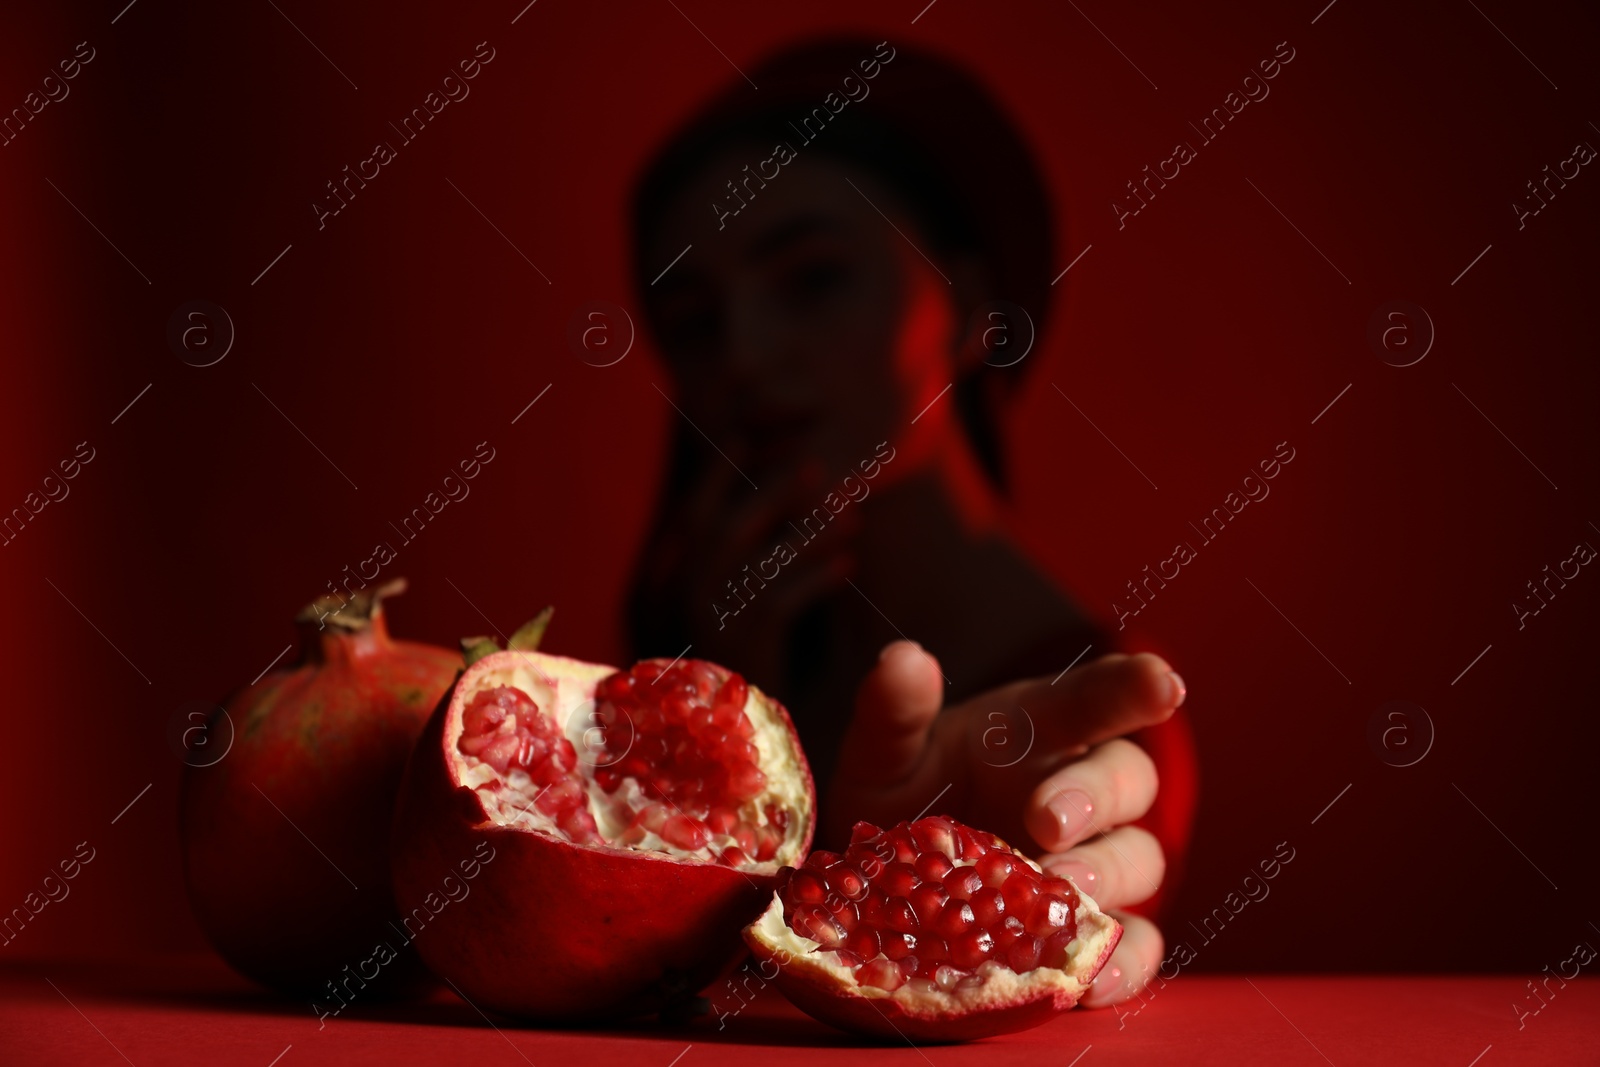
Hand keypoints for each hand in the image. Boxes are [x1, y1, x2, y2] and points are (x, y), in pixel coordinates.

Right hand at [633, 458, 856, 685]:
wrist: (722, 764)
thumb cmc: (724, 690)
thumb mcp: (713, 624)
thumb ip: (724, 572)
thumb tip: (759, 512)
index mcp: (655, 593)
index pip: (687, 517)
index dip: (722, 475)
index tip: (754, 442)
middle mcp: (668, 606)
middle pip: (719, 525)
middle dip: (770, 489)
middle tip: (816, 466)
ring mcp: (701, 627)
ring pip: (757, 557)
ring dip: (810, 530)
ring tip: (852, 516)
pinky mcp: (738, 651)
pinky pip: (785, 597)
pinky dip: (820, 575)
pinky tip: (849, 565)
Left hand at [827, 641, 1184, 1007]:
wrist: (876, 889)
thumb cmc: (898, 800)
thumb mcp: (881, 754)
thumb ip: (893, 710)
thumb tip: (905, 658)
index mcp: (1037, 730)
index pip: (1094, 698)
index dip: (1132, 688)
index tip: (1163, 683)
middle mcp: (1077, 790)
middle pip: (1127, 778)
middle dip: (1094, 793)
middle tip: (1047, 820)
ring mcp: (1092, 862)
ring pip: (1139, 858)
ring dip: (1107, 872)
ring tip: (1061, 887)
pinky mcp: (1089, 931)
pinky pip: (1134, 944)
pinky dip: (1125, 961)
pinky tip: (1095, 978)